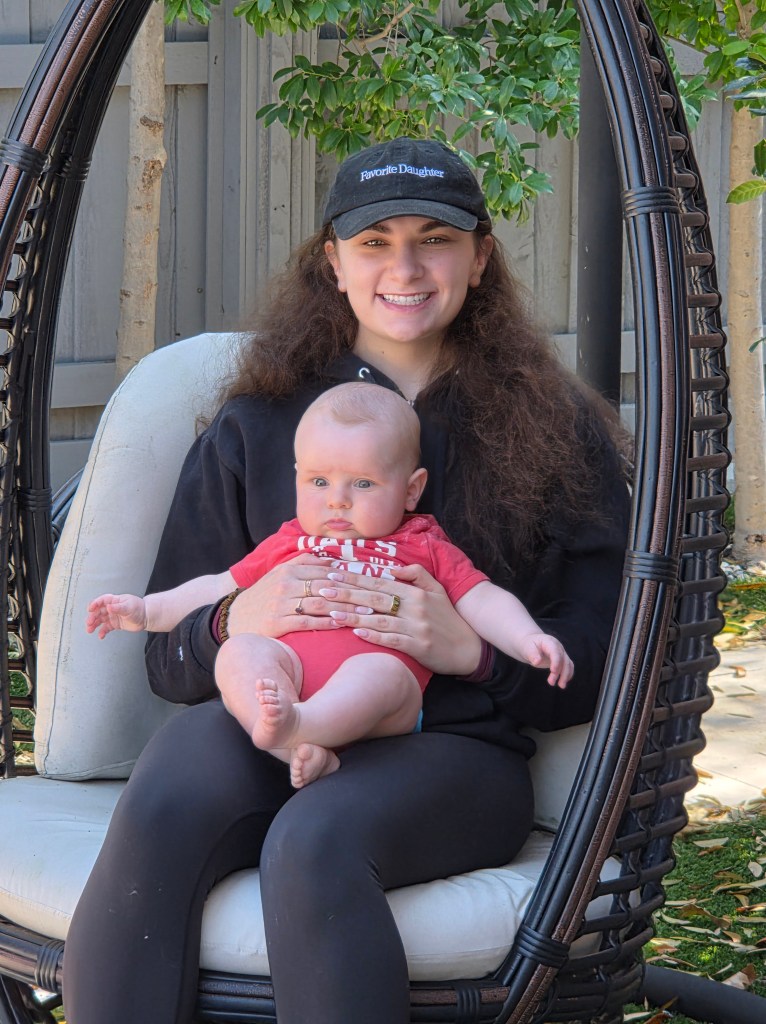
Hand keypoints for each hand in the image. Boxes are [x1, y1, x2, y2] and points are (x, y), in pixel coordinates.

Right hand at [86, 594, 146, 638]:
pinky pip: (106, 628)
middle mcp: (112, 608)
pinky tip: (100, 636)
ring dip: (94, 625)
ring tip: (90, 630)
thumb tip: (109, 607)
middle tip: (89, 623)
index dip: (95, 604)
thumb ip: (118, 607)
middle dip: (92, 617)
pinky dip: (102, 632)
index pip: (102, 601)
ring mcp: (113, 616)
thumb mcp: (129, 606)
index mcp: (115, 601)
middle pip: (99, 611)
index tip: (90, 609)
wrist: (146, 617)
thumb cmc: (139, 608)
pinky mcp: (115, 624)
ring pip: (100, 620)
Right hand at [225, 554, 358, 639]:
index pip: (326, 570)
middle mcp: (285, 584)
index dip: (350, 575)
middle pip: (327, 585)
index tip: (370, 579)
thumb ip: (304, 564)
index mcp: (288, 570)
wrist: (234, 618)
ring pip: (320, 603)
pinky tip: (342, 624)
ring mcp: (281, 603)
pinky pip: (307, 621)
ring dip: (346, 608)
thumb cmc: (264, 596)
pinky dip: (327, 622)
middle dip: (354, 591)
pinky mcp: (277, 623)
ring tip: (366, 611)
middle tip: (375, 596)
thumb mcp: (280, 575)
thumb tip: (333, 558)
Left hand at [317, 563, 482, 676]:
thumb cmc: (448, 618)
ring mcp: (416, 628)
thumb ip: (416, 574)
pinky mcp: (418, 647)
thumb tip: (392, 568)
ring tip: (331, 612)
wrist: (469, 648)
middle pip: (374, 599)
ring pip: (379, 619)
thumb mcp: (436, 590)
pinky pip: (391, 640)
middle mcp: (415, 608)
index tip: (333, 573)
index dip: (355, 578)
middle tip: (323, 590)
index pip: (379, 582)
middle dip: (346, 593)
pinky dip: (373, 636)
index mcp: (416, 592)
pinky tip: (355, 632)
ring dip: (353, 615)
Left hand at [520, 633, 572, 688]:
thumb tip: (537, 662)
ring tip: (561, 686)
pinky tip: (563, 682)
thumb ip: (532, 654)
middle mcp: (558, 647)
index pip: (556, 652)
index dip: (556, 662)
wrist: (531, 643)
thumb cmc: (528, 645)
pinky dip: (568, 675)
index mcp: (550, 642)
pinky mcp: (561, 660)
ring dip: (566, 675)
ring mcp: (561, 653)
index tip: (553, 671)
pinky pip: (568, 667)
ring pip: (568, 664)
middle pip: (564, 660)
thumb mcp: (527, 648)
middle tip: (551, 682)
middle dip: (561, 672)